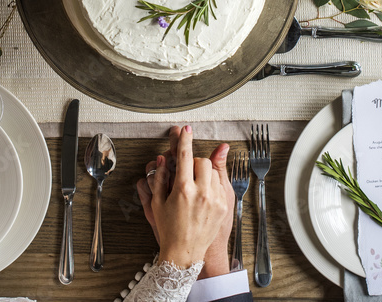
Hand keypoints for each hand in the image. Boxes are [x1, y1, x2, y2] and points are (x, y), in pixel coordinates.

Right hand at [144, 126, 229, 268]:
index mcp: (182, 189)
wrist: (185, 252)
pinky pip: (220, 183)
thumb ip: (161, 176)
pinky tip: (204, 195)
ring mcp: (215, 199)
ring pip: (213, 170)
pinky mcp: (223, 205)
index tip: (186, 128)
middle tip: (187, 174)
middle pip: (202, 161)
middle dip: (194, 163)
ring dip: (204, 172)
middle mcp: (201, 192)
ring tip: (195, 185)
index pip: (185, 155)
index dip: (185, 139)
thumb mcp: (158, 203)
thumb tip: (164, 156)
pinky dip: (212, 183)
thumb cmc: (168, 228)